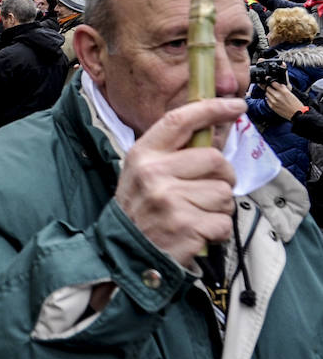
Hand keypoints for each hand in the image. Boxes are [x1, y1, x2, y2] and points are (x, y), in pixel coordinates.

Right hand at [114, 97, 241, 267]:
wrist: (124, 253)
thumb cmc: (141, 210)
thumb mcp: (144, 174)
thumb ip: (174, 153)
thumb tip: (216, 130)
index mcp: (143, 155)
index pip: (179, 120)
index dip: (211, 109)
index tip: (235, 105)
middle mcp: (153, 174)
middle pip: (216, 160)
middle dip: (222, 177)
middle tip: (206, 190)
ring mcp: (169, 201)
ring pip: (224, 193)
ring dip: (218, 207)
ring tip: (194, 214)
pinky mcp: (186, 227)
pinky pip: (224, 222)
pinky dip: (216, 231)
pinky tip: (196, 232)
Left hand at [265, 82, 304, 119]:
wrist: (297, 114)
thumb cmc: (296, 104)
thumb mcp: (291, 94)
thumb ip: (284, 89)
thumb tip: (279, 85)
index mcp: (284, 92)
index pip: (273, 83)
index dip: (272, 83)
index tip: (272, 83)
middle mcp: (278, 96)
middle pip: (268, 88)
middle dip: (270, 88)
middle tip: (273, 90)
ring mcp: (274, 101)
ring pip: (266, 94)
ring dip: (269, 93)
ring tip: (274, 95)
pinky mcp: (272, 106)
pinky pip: (267, 100)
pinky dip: (269, 99)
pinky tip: (274, 100)